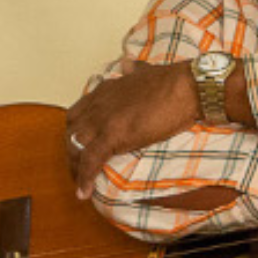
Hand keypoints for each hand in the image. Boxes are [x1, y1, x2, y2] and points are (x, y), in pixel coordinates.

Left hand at [65, 61, 202, 199]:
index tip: (81, 147)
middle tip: (79, 170)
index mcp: (104, 91)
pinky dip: (84, 178)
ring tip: (81, 185)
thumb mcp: (143, 71)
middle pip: (71, 132)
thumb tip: (129, 64)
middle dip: (71, 152)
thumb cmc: (172, 81)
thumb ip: (132, 70)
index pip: (76, 114)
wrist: (186, 87)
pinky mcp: (113, 134)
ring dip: (74, 168)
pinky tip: (83, 193)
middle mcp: (97, 104)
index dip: (75, 133)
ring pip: (74, 147)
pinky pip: (89, 160)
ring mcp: (103, 119)